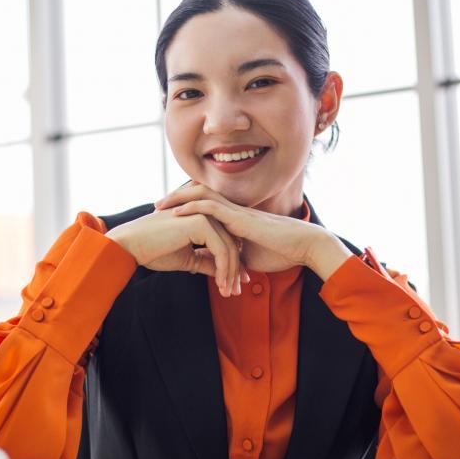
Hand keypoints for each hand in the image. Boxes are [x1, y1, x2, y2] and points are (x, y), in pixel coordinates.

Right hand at [106, 208, 248, 296]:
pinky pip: (220, 249)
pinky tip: (220, 285)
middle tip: (237, 291)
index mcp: (202, 217)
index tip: (235, 284)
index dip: (232, 264)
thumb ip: (205, 261)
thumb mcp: (186, 258)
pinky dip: (223, 269)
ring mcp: (203, 215)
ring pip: (229, 247)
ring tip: (228, 292)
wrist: (131, 244)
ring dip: (230, 273)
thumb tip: (222, 274)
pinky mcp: (200, 222)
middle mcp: (205, 212)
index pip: (225, 240)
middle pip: (231, 243)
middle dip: (235, 269)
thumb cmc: (153, 250)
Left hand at [154, 183, 342, 274]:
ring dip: (178, 199)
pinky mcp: (241, 218)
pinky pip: (212, 208)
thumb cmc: (281, 253)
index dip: (184, 207)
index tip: (165, 214)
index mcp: (234, 218)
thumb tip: (210, 263)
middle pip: (198, 195)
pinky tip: (177, 212)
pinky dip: (193, 208)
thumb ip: (228, 257)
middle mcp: (233, 210)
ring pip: (201, 196)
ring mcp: (236, 211)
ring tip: (159, 206)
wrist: (304, 246)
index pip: (204, 206)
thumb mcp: (247, 259)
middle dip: (175, 198)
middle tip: (156, 205)